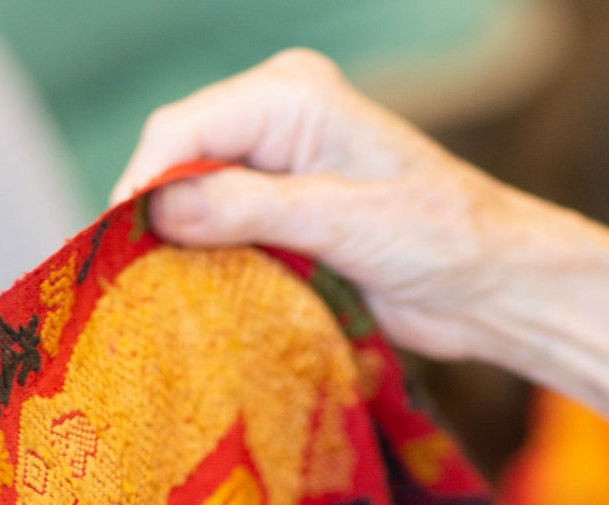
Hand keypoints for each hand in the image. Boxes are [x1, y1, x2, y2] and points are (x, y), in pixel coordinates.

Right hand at [111, 49, 541, 361]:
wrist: (492, 286)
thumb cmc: (442, 238)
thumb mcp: (344, 222)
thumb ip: (253, 211)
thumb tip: (160, 209)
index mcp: (291, 96)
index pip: (184, 129)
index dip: (142, 185)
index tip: (116, 247)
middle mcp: (276, 125)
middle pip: (180, 165)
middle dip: (152, 219)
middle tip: (123, 284)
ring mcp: (279, 176)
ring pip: (195, 207)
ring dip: (178, 250)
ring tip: (150, 300)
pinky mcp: (287, 223)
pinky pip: (224, 241)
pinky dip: (208, 269)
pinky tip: (194, 303)